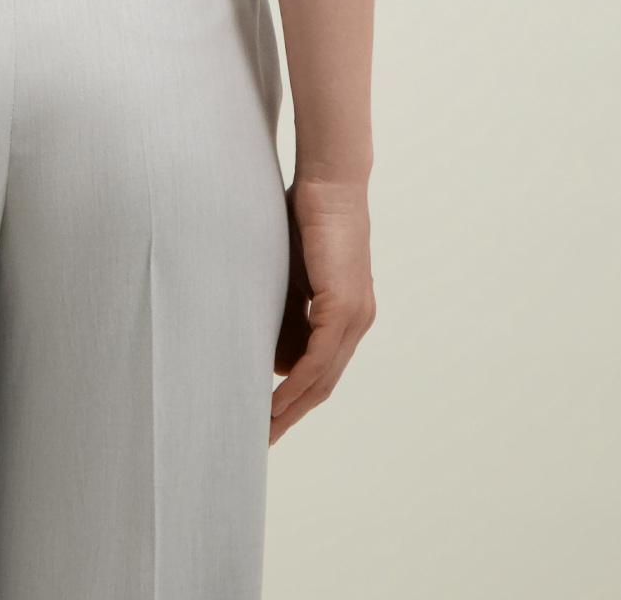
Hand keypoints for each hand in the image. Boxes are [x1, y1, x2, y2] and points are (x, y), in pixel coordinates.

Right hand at [270, 178, 374, 444]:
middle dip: (292, 414)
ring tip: (263, 427)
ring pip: (322, 377)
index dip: (297, 398)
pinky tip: (275, 398)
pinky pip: (319, 358)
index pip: (323, 369)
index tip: (269, 417)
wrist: (329, 183)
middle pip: (324, 384)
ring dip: (292, 406)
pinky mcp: (343, 305)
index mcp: (348, 313)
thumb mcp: (292, 273)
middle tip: (262, 438)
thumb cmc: (306, 218)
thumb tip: (275, 356)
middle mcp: (358, 320)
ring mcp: (354, 315)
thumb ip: (288, 311)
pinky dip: (297, 382)